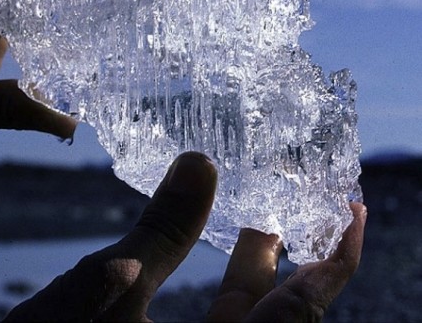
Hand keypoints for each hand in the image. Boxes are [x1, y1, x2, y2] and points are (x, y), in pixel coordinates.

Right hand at [4, 152, 365, 321]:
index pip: (303, 308)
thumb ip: (163, 229)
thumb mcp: (113, 287)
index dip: (337, 257)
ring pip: (251, 314)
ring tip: (260, 216)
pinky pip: (226, 321)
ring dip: (259, 265)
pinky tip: (221, 249)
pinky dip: (234, 284)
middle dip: (293, 251)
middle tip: (298, 199)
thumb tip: (201, 160)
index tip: (353, 209)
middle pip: (283, 309)